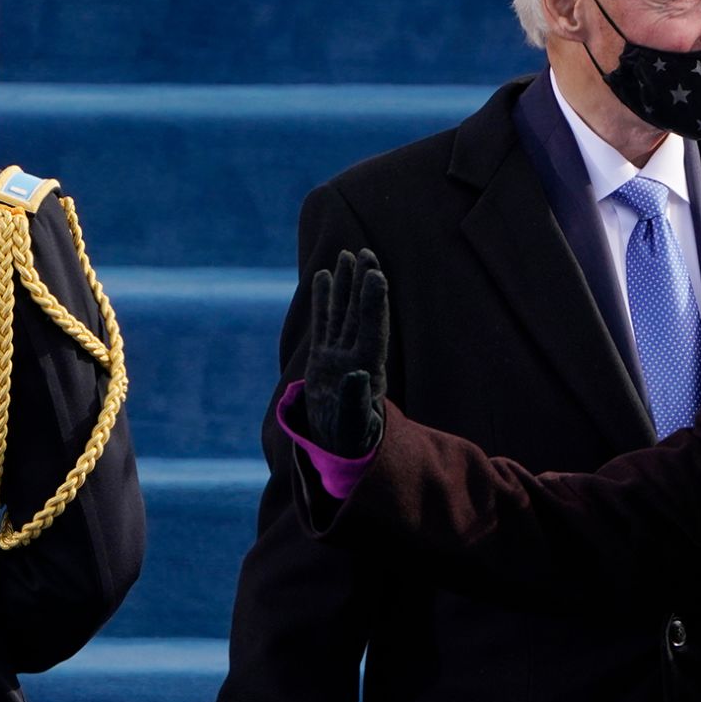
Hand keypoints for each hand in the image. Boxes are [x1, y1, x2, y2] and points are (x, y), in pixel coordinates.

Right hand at [305, 248, 388, 457]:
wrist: (338, 448)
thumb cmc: (350, 441)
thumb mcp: (353, 427)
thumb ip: (354, 403)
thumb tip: (357, 376)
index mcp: (368, 369)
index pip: (373, 329)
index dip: (375, 302)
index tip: (377, 275)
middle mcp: (356, 355)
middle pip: (360, 313)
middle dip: (364, 284)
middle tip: (367, 253)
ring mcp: (340, 353)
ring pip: (343, 311)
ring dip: (346, 284)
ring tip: (347, 254)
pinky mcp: (324, 356)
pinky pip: (325, 321)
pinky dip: (325, 299)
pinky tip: (324, 274)